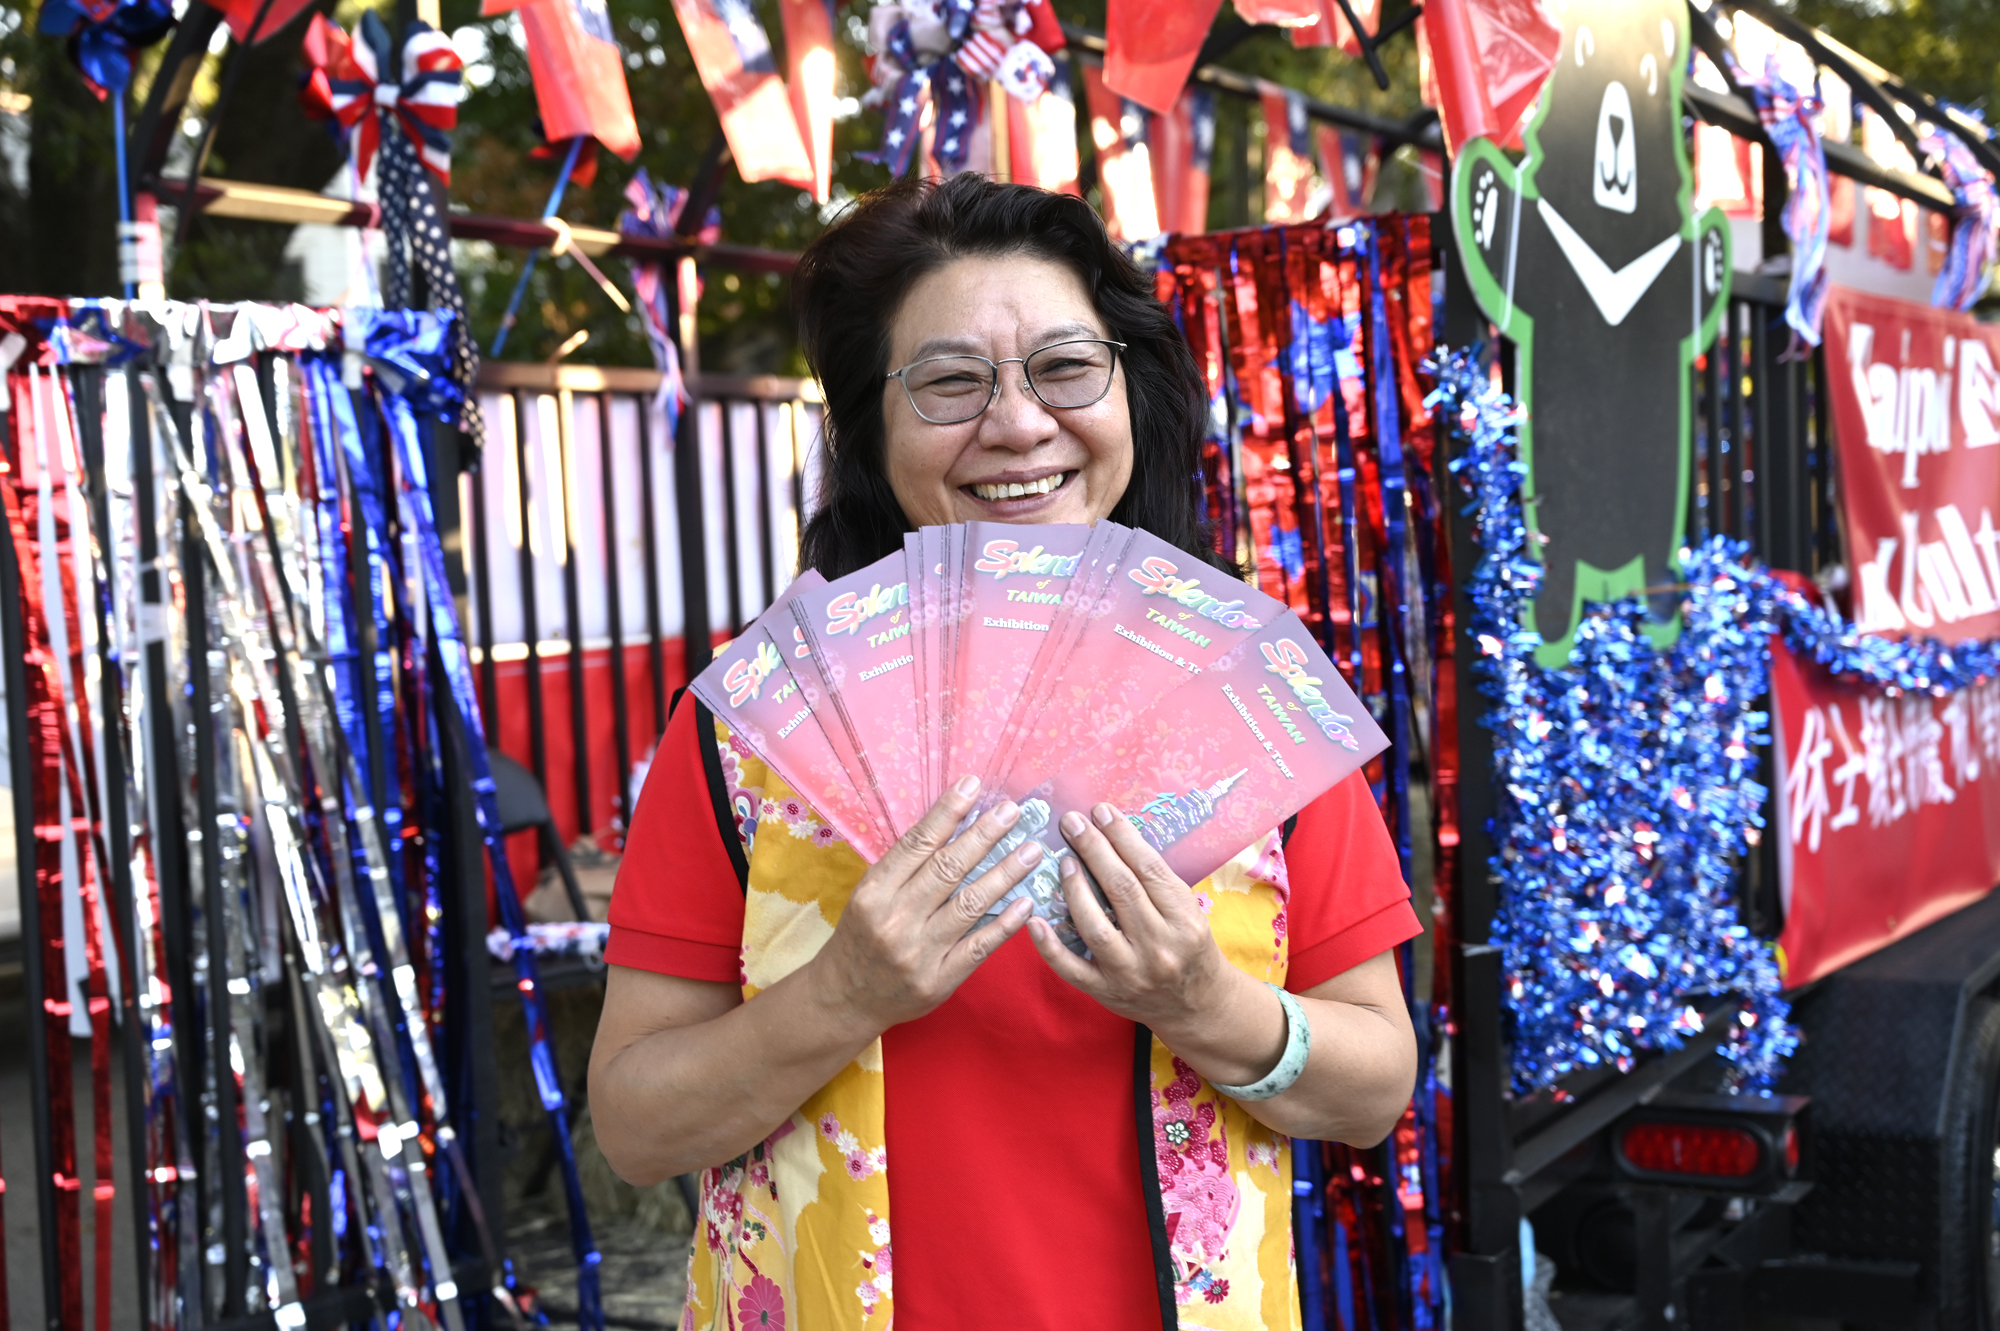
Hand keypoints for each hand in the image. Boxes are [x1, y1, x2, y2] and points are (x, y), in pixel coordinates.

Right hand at [810, 776, 1041, 1034]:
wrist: (845, 998)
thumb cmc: (862, 936)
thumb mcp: (869, 895)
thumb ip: (905, 867)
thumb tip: (951, 825)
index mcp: (875, 891)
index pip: (918, 843)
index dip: (947, 812)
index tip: (973, 786)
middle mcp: (896, 919)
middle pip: (948, 869)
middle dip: (985, 836)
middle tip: (1013, 811)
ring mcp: (919, 951)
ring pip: (970, 904)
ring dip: (1005, 874)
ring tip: (1031, 851)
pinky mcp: (940, 980)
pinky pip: (979, 946)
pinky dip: (1005, 924)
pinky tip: (1027, 903)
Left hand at [1025, 802, 1231, 1031]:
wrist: (1195, 1004)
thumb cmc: (1188, 945)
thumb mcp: (1187, 910)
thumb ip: (1154, 880)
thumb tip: (1112, 835)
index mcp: (1184, 920)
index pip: (1149, 869)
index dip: (1122, 836)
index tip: (1101, 812)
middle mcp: (1159, 946)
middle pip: (1122, 889)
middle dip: (1094, 850)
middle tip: (1072, 822)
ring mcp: (1131, 972)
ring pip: (1095, 926)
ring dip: (1074, 889)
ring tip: (1063, 860)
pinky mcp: (1106, 992)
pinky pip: (1071, 968)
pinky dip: (1049, 945)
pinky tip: (1033, 919)